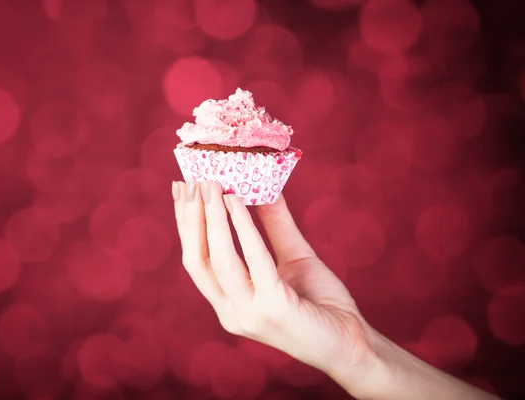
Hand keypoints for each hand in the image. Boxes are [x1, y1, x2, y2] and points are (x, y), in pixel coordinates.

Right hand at [172, 181, 379, 395]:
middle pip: (198, 260)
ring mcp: (249, 314)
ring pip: (218, 259)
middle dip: (190, 218)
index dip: (186, 224)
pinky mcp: (273, 308)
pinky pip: (254, 260)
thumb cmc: (321, 303)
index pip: (197, 260)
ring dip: (211, 218)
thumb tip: (264, 187)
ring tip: (210, 185)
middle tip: (190, 182)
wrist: (353, 343)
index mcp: (229, 303)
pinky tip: (236, 201)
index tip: (182, 189)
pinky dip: (242, 227)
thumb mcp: (294, 257)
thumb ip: (276, 226)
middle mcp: (231, 312)